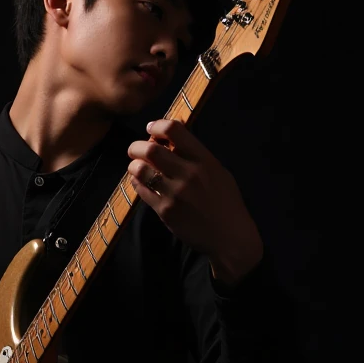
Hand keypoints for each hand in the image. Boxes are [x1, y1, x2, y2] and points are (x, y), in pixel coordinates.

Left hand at [127, 119, 263, 286]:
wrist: (229, 237)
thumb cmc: (225, 202)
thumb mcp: (218, 171)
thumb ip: (196, 154)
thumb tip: (172, 134)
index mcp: (204, 160)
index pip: (174, 131)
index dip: (157, 126)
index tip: (151, 129)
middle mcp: (189, 174)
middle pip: (151, 149)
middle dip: (137, 146)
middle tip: (135, 150)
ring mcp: (175, 194)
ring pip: (141, 170)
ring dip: (134, 165)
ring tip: (136, 166)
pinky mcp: (165, 211)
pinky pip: (142, 191)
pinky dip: (137, 183)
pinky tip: (141, 182)